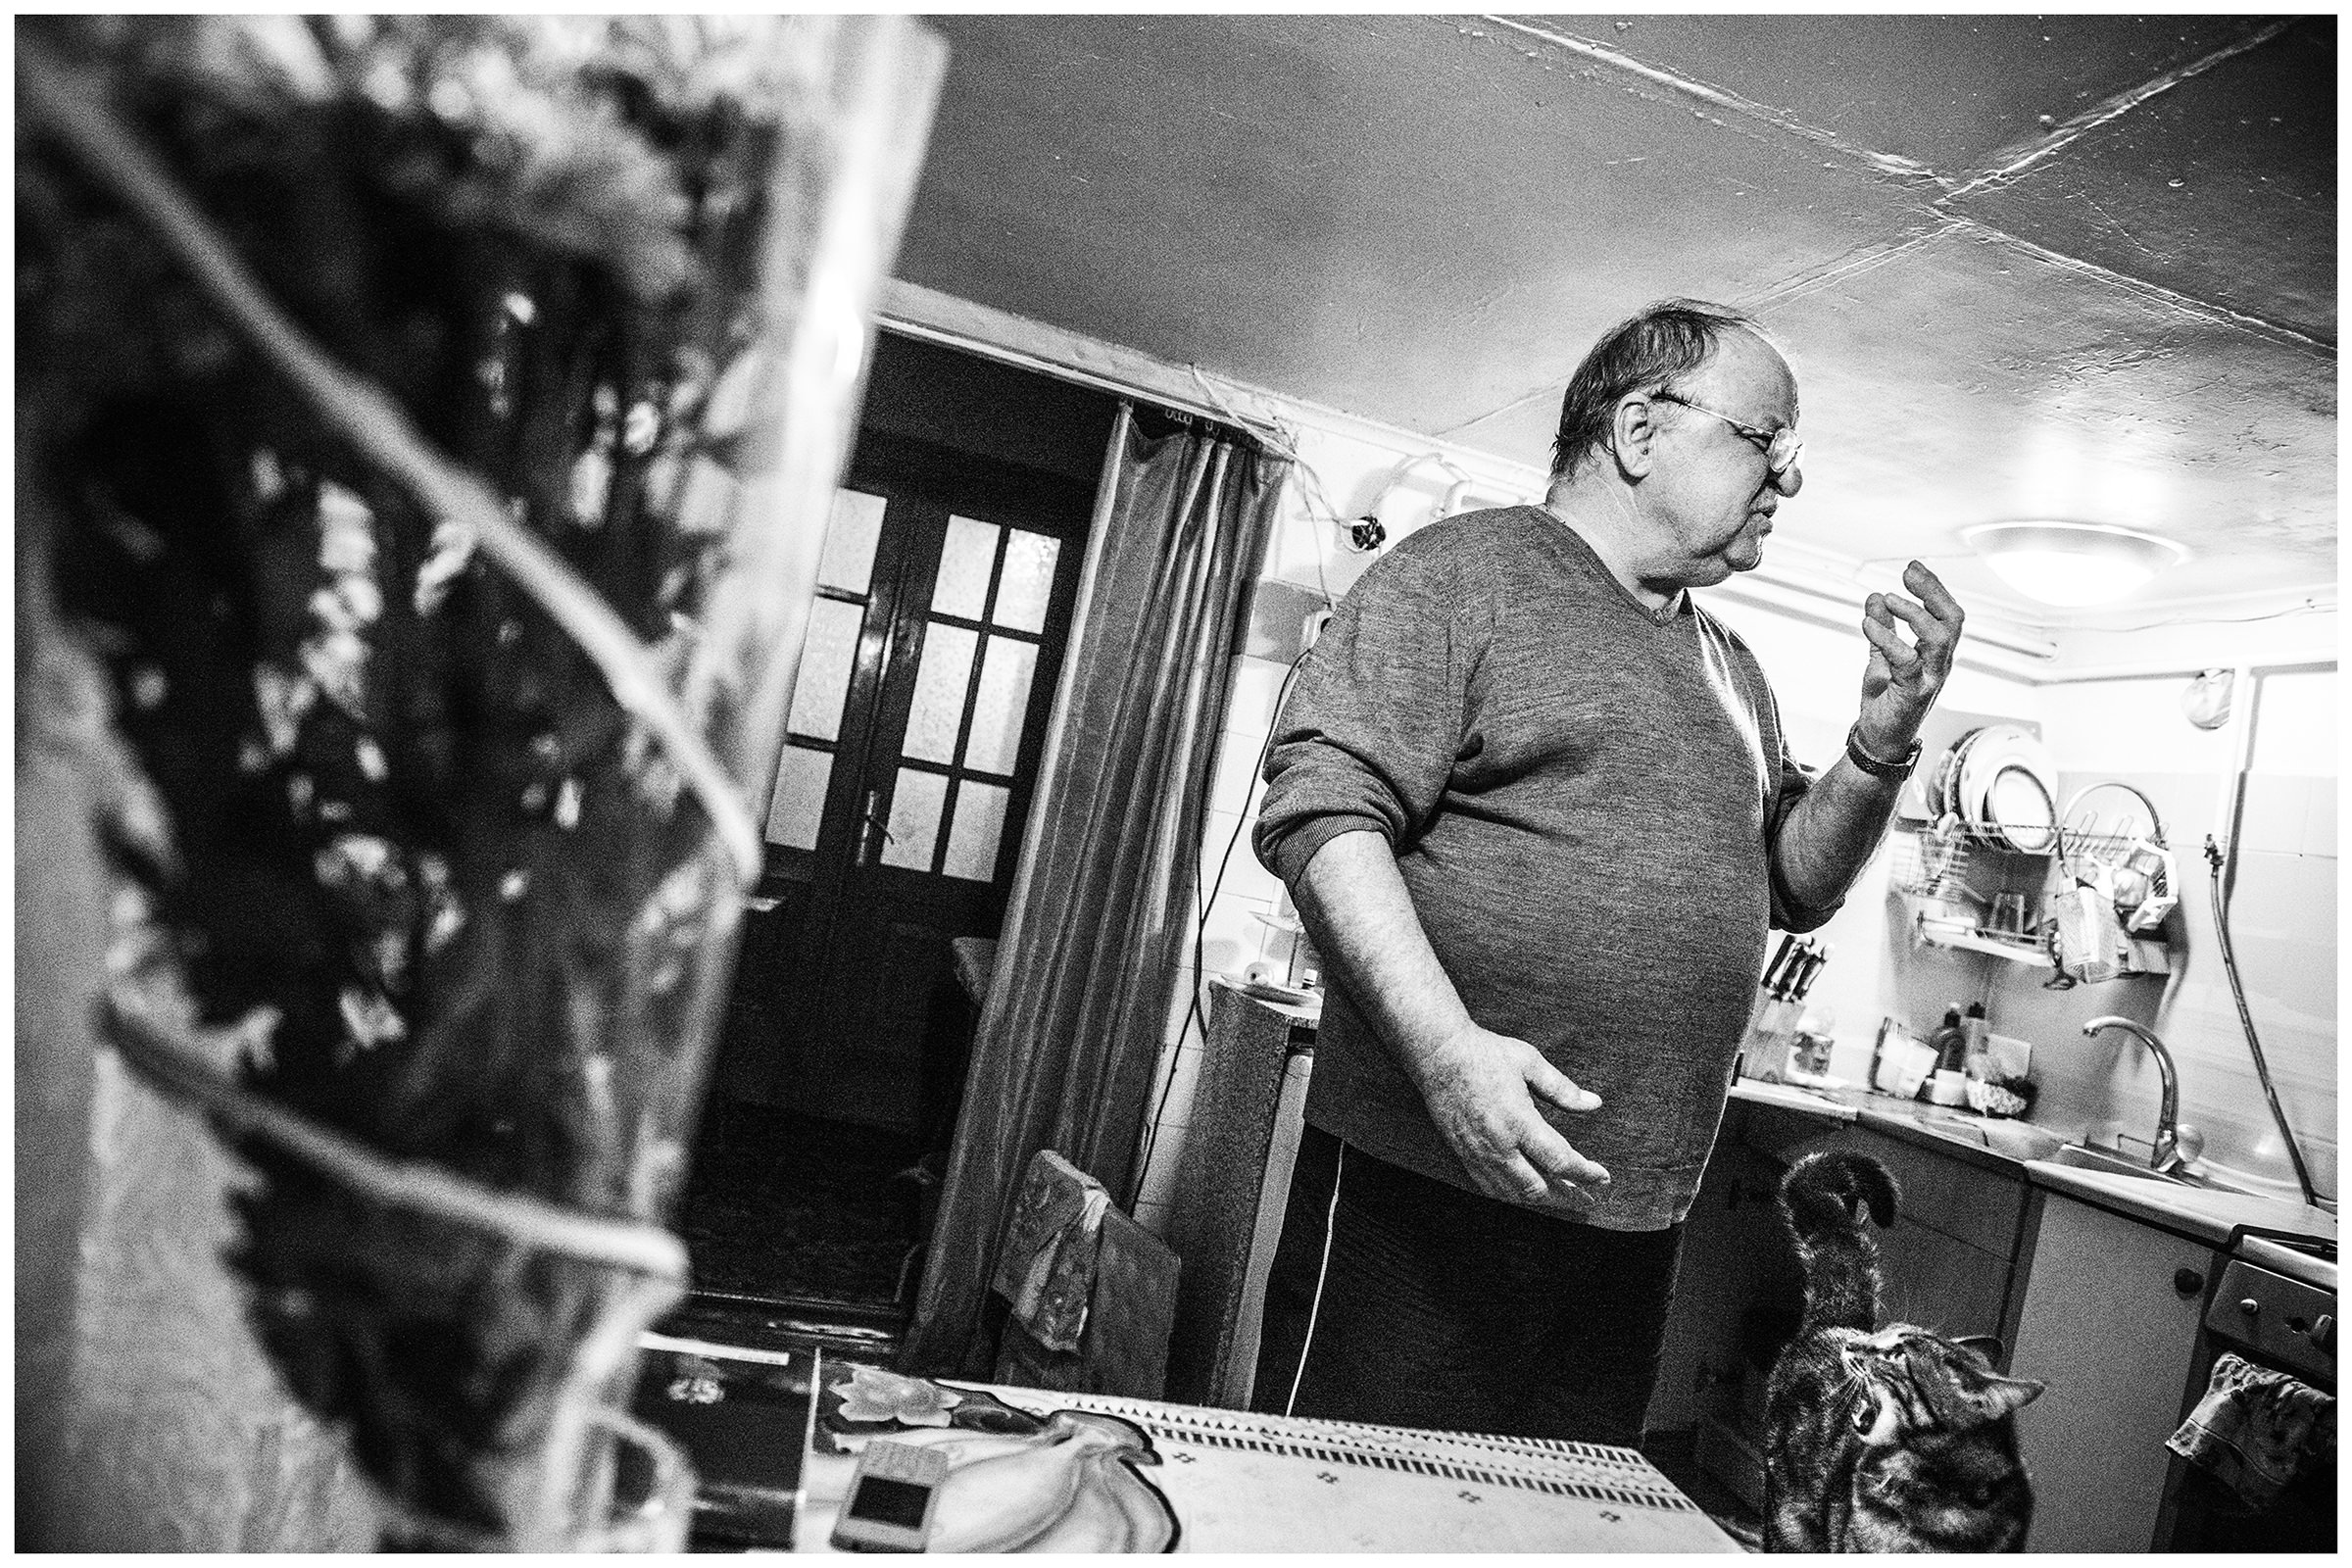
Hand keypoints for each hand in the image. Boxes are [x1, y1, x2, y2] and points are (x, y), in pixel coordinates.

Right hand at [1413, 1023, 1610, 1212]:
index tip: (1602, 1178)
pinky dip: (1514, 1198)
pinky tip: (1527, 1194)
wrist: (1438, 1054)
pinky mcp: (1463, 1154)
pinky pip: (1491, 1188)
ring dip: (1542, 1201)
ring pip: (1514, 1194)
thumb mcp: (1530, 1062)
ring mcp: (1478, 1153)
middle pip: (1539, 1187)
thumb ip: (1563, 1089)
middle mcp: (1498, 1144)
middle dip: (1568, 1197)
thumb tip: (1594, 1104)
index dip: (1585, 1174)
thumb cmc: (1485, 1053)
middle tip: (1588, 1199)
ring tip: (1563, 1199)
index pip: (1560, 1160)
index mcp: (1518, 1120)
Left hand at [1856, 560, 1964, 755]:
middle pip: (1952, 619)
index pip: (1947, 613)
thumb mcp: (1881, 658)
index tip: (1912, 567)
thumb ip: (1882, 630)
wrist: (1878, 741)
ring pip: (1939, 637)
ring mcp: (1931, 678)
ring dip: (1913, 613)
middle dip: (1932, 591)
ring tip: (1888, 598)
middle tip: (1908, 572)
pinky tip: (1868, 624)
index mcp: (1935, 653)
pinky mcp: (1914, 693)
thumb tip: (1874, 598)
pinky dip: (1888, 639)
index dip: (1933, 588)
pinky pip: (1907, 660)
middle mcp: (1940, 663)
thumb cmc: (1885, 702)